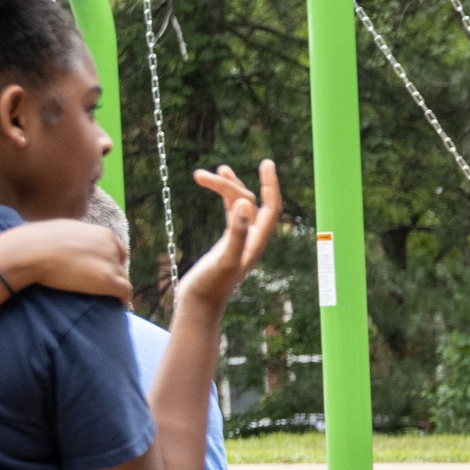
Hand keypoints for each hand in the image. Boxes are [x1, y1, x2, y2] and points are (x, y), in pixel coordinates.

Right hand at [0, 220, 130, 302]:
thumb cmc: (39, 240)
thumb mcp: (65, 230)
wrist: (33, 251)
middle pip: (120, 265)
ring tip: (109, 298)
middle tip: (103, 286)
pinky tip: (118, 304)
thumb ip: (78, 237)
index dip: (113, 261)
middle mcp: (111, 247)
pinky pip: (125, 292)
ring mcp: (111, 264)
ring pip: (123, 279)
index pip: (118, 249)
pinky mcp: (108, 281)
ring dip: (116, 288)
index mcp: (102, 233)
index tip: (106, 270)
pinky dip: (123, 299)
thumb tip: (71, 242)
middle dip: (114, 275)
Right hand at [175, 160, 281, 311]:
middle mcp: (252, 240)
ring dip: (224, 188)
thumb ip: (237, 231)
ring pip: (238, 205)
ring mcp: (240, 241)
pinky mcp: (226, 244)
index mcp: (257, 243)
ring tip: (201, 175)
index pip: (271, 208)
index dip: (271, 185)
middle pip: (248, 202)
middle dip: (228, 186)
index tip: (266, 163)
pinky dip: (223, 198)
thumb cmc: (212, 286)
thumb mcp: (226, 258)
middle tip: (200, 176)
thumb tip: (247, 201)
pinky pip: (230, 214)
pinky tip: (211, 185)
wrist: (198, 306)